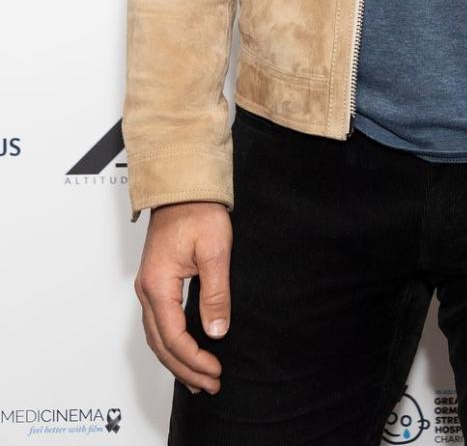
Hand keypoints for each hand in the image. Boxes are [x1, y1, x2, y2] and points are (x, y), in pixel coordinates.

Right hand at [134, 201, 232, 394]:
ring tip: (198, 379)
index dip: (194, 359)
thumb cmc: (198, 210)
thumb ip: (215, 293)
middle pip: (161, 343)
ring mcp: (149, 285)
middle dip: (185, 369)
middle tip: (209, 385)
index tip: (215, 371)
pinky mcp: (156, 280)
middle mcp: (147, 289)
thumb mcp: (214, 250)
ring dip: (177, 360)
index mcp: (158, 285)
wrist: (183, 185)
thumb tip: (216, 331)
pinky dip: (172, 343)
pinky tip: (186, 350)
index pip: (174, 337)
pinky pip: (159, 322)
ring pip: (157, 336)